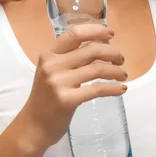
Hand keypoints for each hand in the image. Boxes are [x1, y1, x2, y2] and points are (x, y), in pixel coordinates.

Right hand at [21, 24, 127, 149]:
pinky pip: (97, 89)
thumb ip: (71, 59)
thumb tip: (101, 48)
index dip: (95, 30)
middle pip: (91, 50)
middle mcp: (52, 65)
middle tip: (120, 60)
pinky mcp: (67, 100)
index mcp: (49, 54)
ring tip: (123, 75)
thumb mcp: (52, 72)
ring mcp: (59, 82)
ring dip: (116, 71)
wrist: (33, 126)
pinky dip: (113, 88)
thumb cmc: (46, 98)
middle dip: (112, 52)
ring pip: (97, 69)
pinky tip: (122, 89)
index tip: (111, 33)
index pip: (75, 33)